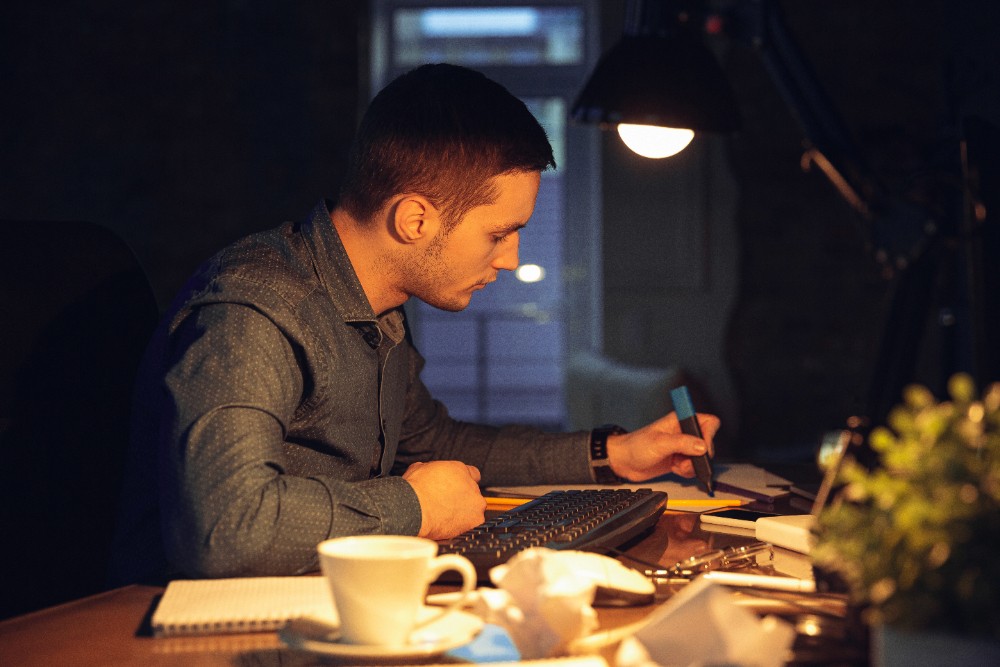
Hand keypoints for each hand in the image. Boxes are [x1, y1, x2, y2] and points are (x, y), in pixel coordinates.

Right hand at [402, 460, 485, 539]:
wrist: (414, 510)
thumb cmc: (415, 491)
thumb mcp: (419, 468)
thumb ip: (430, 469)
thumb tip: (426, 470)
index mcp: (459, 470)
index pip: (472, 473)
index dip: (464, 481)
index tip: (458, 487)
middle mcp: (471, 485)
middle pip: (473, 492)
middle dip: (463, 498)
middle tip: (448, 504)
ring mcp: (476, 503)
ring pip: (475, 508)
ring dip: (466, 512)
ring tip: (449, 517)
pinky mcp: (475, 520)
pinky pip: (474, 523)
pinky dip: (465, 525)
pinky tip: (452, 525)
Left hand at [605, 412, 719, 481]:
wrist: (624, 462)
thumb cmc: (635, 446)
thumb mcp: (659, 443)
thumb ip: (682, 443)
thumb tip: (702, 446)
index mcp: (679, 421)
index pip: (707, 422)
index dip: (709, 434)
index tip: (702, 447)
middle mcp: (682, 432)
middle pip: (707, 442)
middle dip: (699, 455)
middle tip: (686, 459)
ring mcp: (682, 446)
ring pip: (701, 457)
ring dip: (692, 465)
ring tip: (678, 465)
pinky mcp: (679, 459)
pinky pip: (693, 466)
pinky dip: (687, 471)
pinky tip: (675, 469)